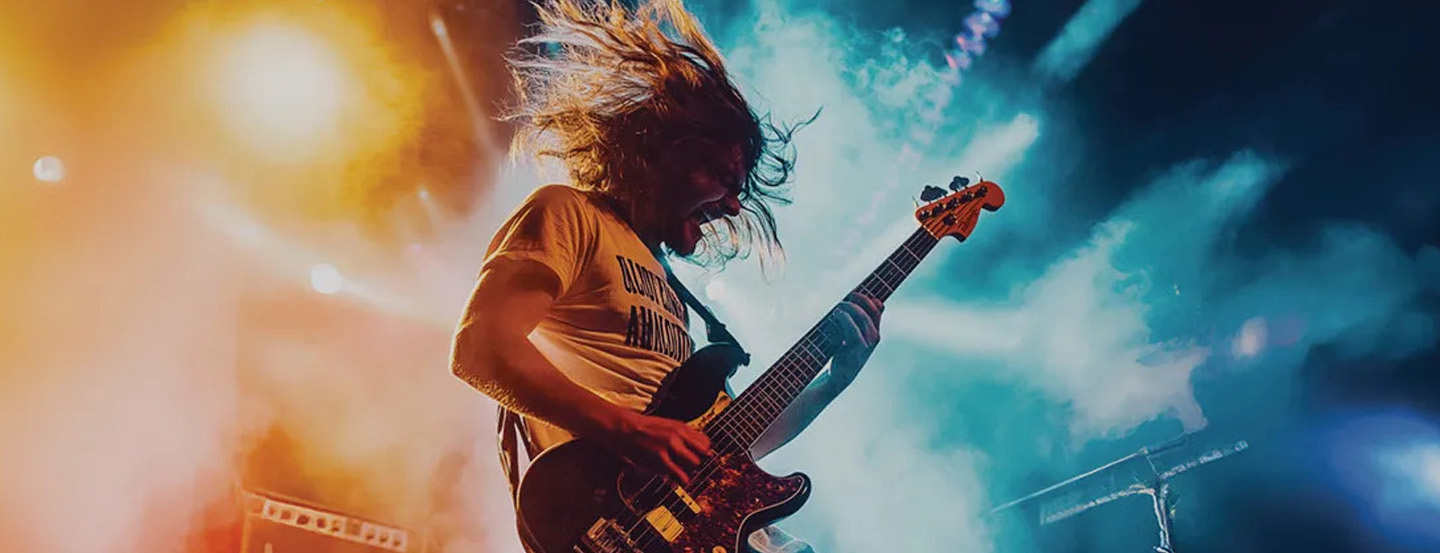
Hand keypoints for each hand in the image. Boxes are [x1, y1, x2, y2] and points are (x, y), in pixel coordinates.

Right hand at [598, 411, 712, 484]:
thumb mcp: (665, 425)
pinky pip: (680, 473)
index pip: (705, 441)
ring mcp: (670, 445)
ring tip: (683, 472)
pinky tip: (680, 480)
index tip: (699, 458)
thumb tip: (692, 445)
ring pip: (695, 463)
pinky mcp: (660, 457)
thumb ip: (680, 435)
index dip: (703, 452)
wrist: (622, 428)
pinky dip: (682, 479)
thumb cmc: (641, 428)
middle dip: (699, 460)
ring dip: (690, 470)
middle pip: (703, 452)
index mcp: (680, 426)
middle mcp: (679, 434)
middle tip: (691, 467)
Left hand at [826, 292, 882, 391]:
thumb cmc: (842, 354)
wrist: (838, 377)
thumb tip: (861, 302)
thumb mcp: (850, 336)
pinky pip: (853, 326)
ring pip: (862, 316)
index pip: (878, 307)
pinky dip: (844, 317)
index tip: (853, 293)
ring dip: (848, 307)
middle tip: (845, 298)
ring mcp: (868, 342)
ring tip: (838, 307)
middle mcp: (874, 336)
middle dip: (859, 298)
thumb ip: (855, 322)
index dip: (868, 297)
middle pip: (872, 308)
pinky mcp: (858, 347)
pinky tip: (836, 314)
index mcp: (874, 332)